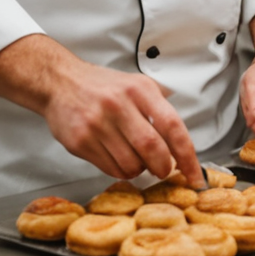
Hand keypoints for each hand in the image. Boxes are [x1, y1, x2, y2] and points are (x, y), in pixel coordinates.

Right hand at [41, 56, 203, 183]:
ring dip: (140, 170)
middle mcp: (119, 105)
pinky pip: (109, 168)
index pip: (172, 126)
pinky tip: (120, 161)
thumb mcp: (137, 84)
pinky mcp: (80, 141)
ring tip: (138, 162)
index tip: (194, 173)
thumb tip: (183, 142)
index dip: (187, 154)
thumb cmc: (102, 86)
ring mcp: (97, 124)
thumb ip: (160, 106)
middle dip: (163, 167)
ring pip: (130, 163)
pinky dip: (121, 171)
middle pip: (152, 148)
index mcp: (140, 89)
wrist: (60, 82)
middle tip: (164, 170)